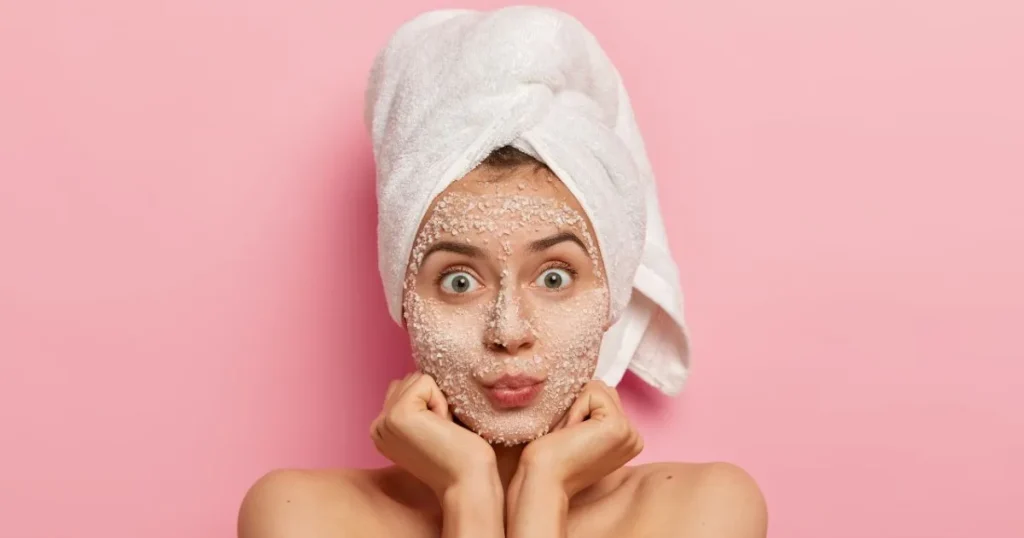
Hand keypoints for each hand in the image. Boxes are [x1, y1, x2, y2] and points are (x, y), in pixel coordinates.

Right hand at [370, 372, 499, 499]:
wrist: (467, 480)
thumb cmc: (457, 455)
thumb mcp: (426, 428)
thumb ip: (413, 406)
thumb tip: (415, 376)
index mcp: (381, 431)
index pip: (402, 388)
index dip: (428, 404)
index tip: (435, 434)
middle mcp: (377, 426)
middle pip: (408, 380)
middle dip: (431, 399)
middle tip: (439, 431)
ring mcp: (385, 420)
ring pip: (416, 379)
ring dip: (437, 400)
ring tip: (441, 429)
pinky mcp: (398, 414)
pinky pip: (425, 382)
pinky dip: (440, 401)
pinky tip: (442, 426)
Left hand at [515, 380, 642, 498]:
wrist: (544, 480)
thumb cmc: (552, 458)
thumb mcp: (581, 430)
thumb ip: (593, 410)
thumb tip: (593, 381)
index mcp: (629, 439)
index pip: (605, 399)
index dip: (581, 412)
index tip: (573, 440)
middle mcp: (634, 437)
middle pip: (604, 391)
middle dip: (580, 406)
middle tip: (570, 437)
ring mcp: (629, 432)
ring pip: (599, 388)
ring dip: (577, 407)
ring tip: (570, 435)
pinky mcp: (617, 425)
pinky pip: (592, 391)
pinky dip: (575, 409)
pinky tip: (571, 433)